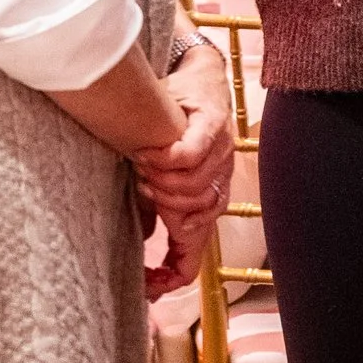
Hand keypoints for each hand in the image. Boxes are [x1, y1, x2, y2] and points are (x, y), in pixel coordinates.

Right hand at [134, 60, 234, 295]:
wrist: (194, 78)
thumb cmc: (170, 134)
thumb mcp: (155, 180)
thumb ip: (153, 212)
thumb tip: (141, 244)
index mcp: (205, 205)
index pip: (193, 258)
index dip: (172, 276)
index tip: (147, 283)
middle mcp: (219, 185)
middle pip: (193, 221)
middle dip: (163, 207)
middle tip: (143, 185)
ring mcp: (221, 156)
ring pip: (191, 189)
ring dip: (162, 179)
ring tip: (145, 162)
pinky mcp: (213, 125)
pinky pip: (191, 154)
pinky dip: (168, 156)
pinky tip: (151, 149)